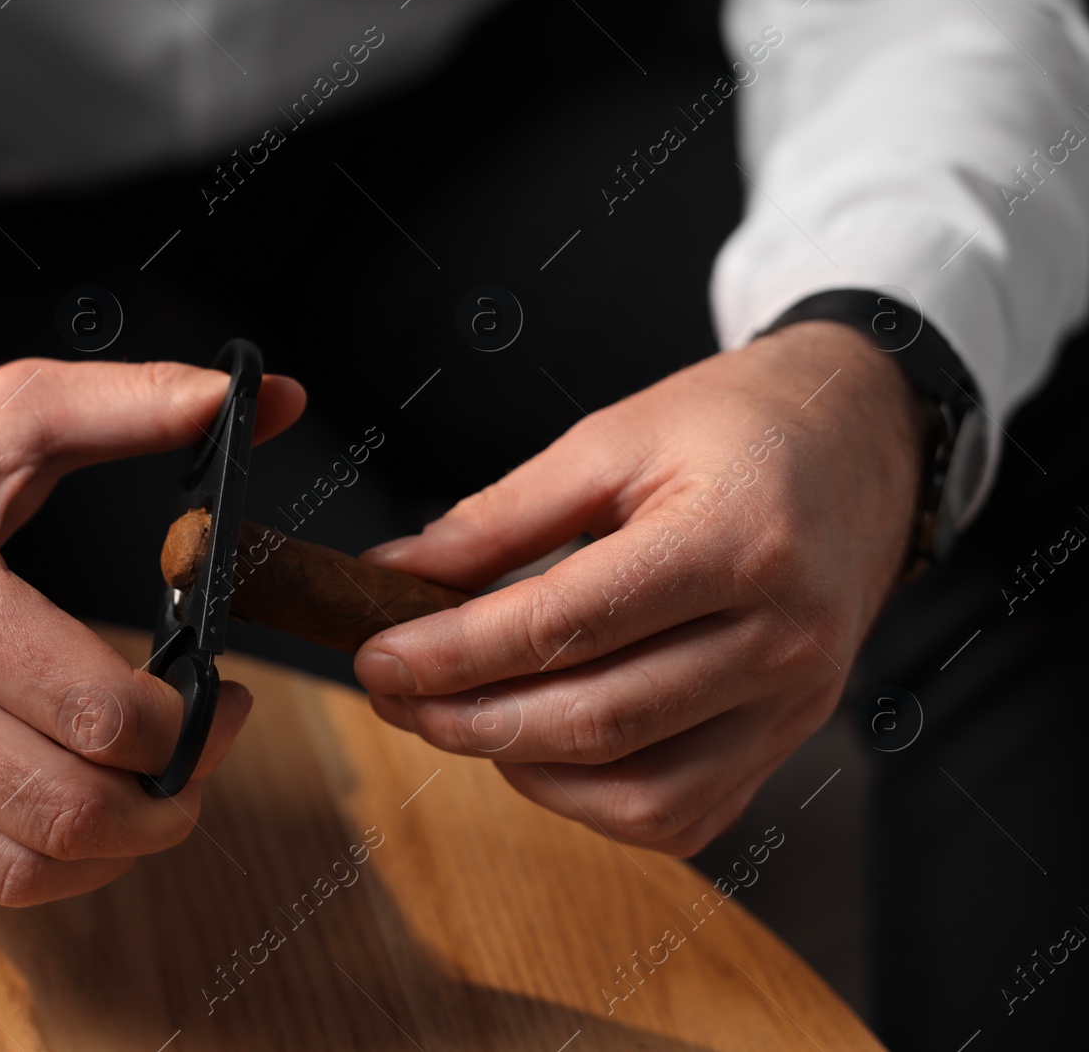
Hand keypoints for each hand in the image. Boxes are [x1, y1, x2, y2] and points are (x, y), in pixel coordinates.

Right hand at [0, 336, 303, 909]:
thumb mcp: (7, 412)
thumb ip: (141, 404)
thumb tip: (267, 398)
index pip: (100, 712)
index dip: (190, 726)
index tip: (223, 700)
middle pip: (70, 811)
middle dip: (169, 803)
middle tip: (197, 763)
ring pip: (19, 871)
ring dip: (110, 853)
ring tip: (140, 797)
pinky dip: (32, 869)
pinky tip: (58, 812)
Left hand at [353, 322, 923, 855]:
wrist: (862, 443)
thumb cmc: (740, 426)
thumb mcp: (614, 437)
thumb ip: (504, 516)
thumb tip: (399, 574)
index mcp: (737, 541)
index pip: (569, 625)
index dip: (456, 651)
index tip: (378, 655)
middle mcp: (782, 638)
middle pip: (600, 721)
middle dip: (470, 720)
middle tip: (394, 694)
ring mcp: (796, 704)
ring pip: (639, 793)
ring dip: (525, 770)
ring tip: (461, 715)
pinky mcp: (789, 740)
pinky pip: (681, 814)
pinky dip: (593, 800)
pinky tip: (541, 749)